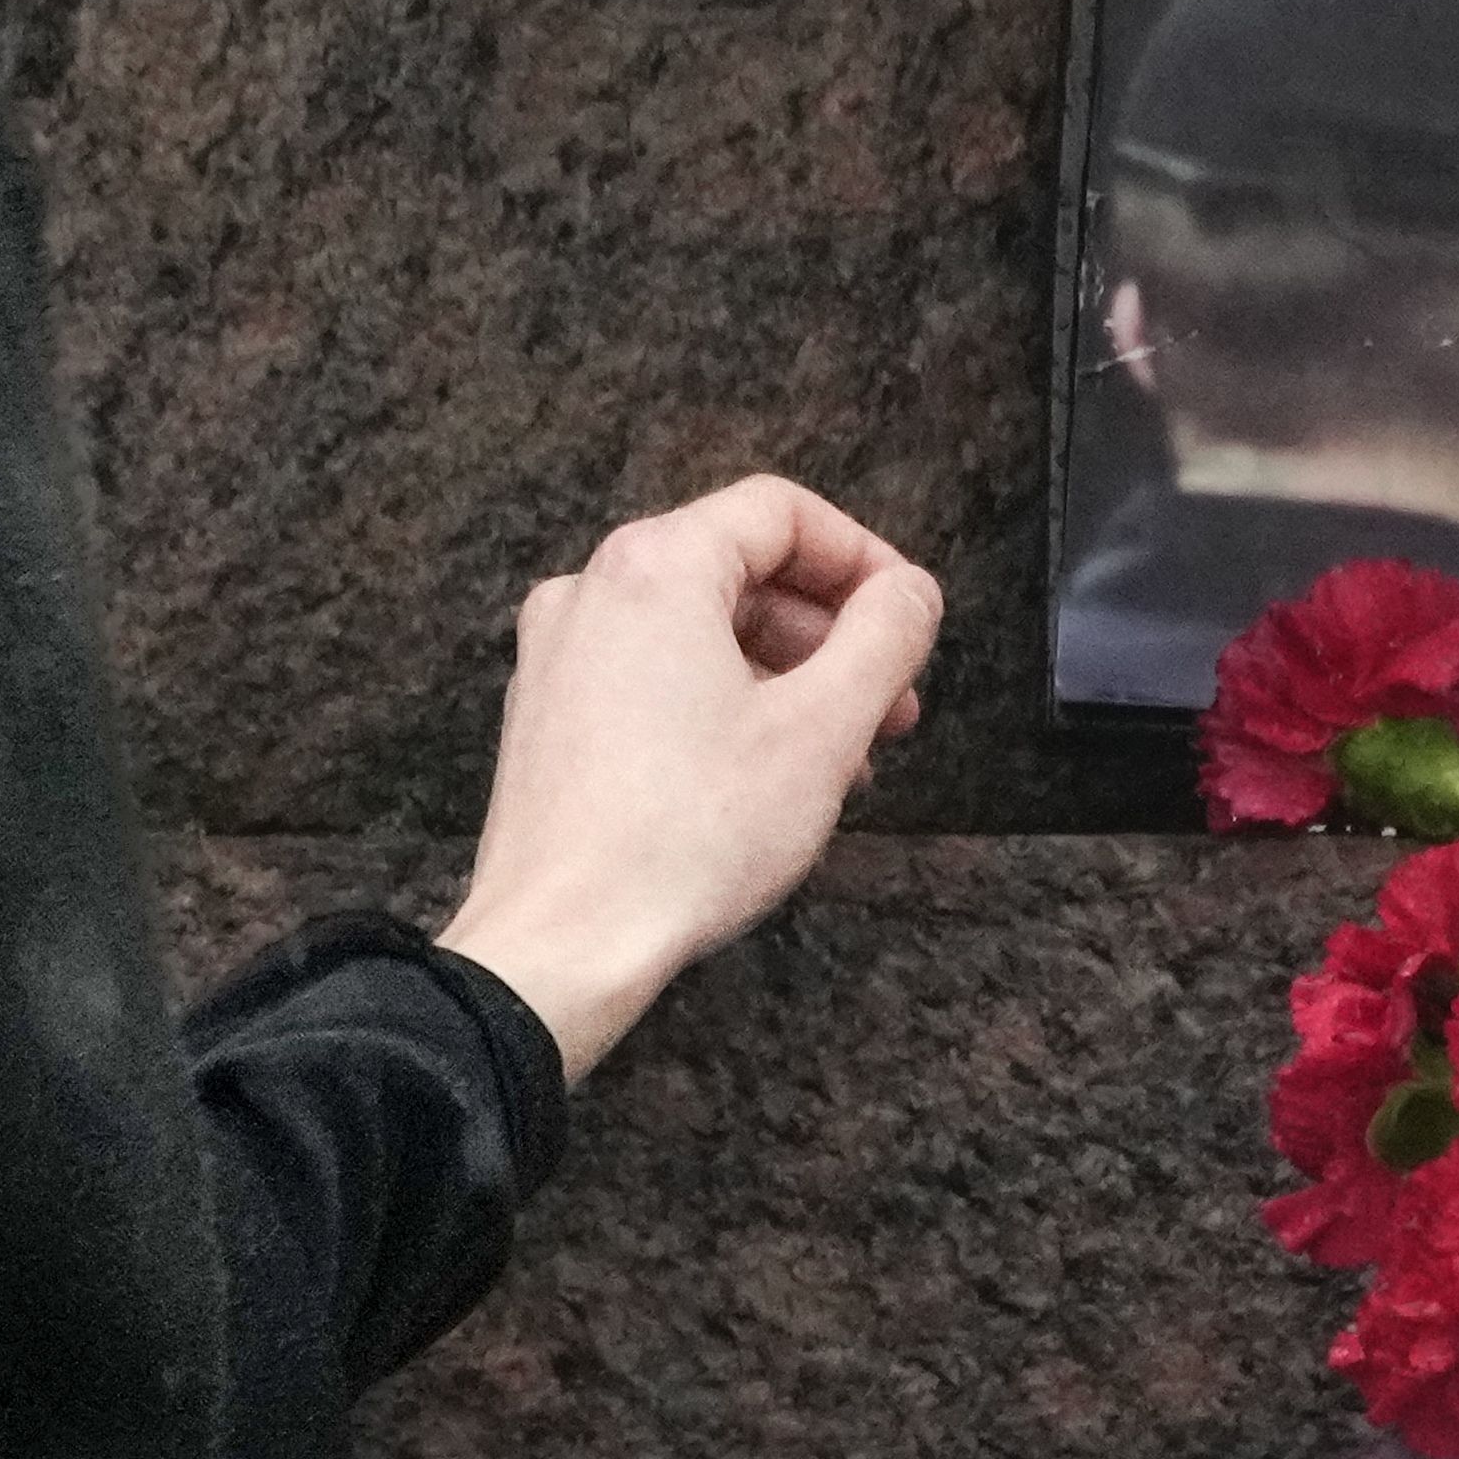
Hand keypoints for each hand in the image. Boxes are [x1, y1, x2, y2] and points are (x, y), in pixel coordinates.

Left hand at [434, 476, 941, 1080]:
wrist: (560, 946)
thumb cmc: (686, 837)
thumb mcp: (823, 728)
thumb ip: (885, 636)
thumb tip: (910, 592)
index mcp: (654, 567)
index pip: (782, 512)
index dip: (865, 558)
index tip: (911, 621)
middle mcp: (591, 592)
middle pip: (740, 569)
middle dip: (830, 633)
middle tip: (892, 703)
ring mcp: (558, 656)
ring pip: (699, 631)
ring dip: (784, 677)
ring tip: (843, 758)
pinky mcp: (547, 718)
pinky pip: (654, 679)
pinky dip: (722, 706)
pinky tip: (768, 779)